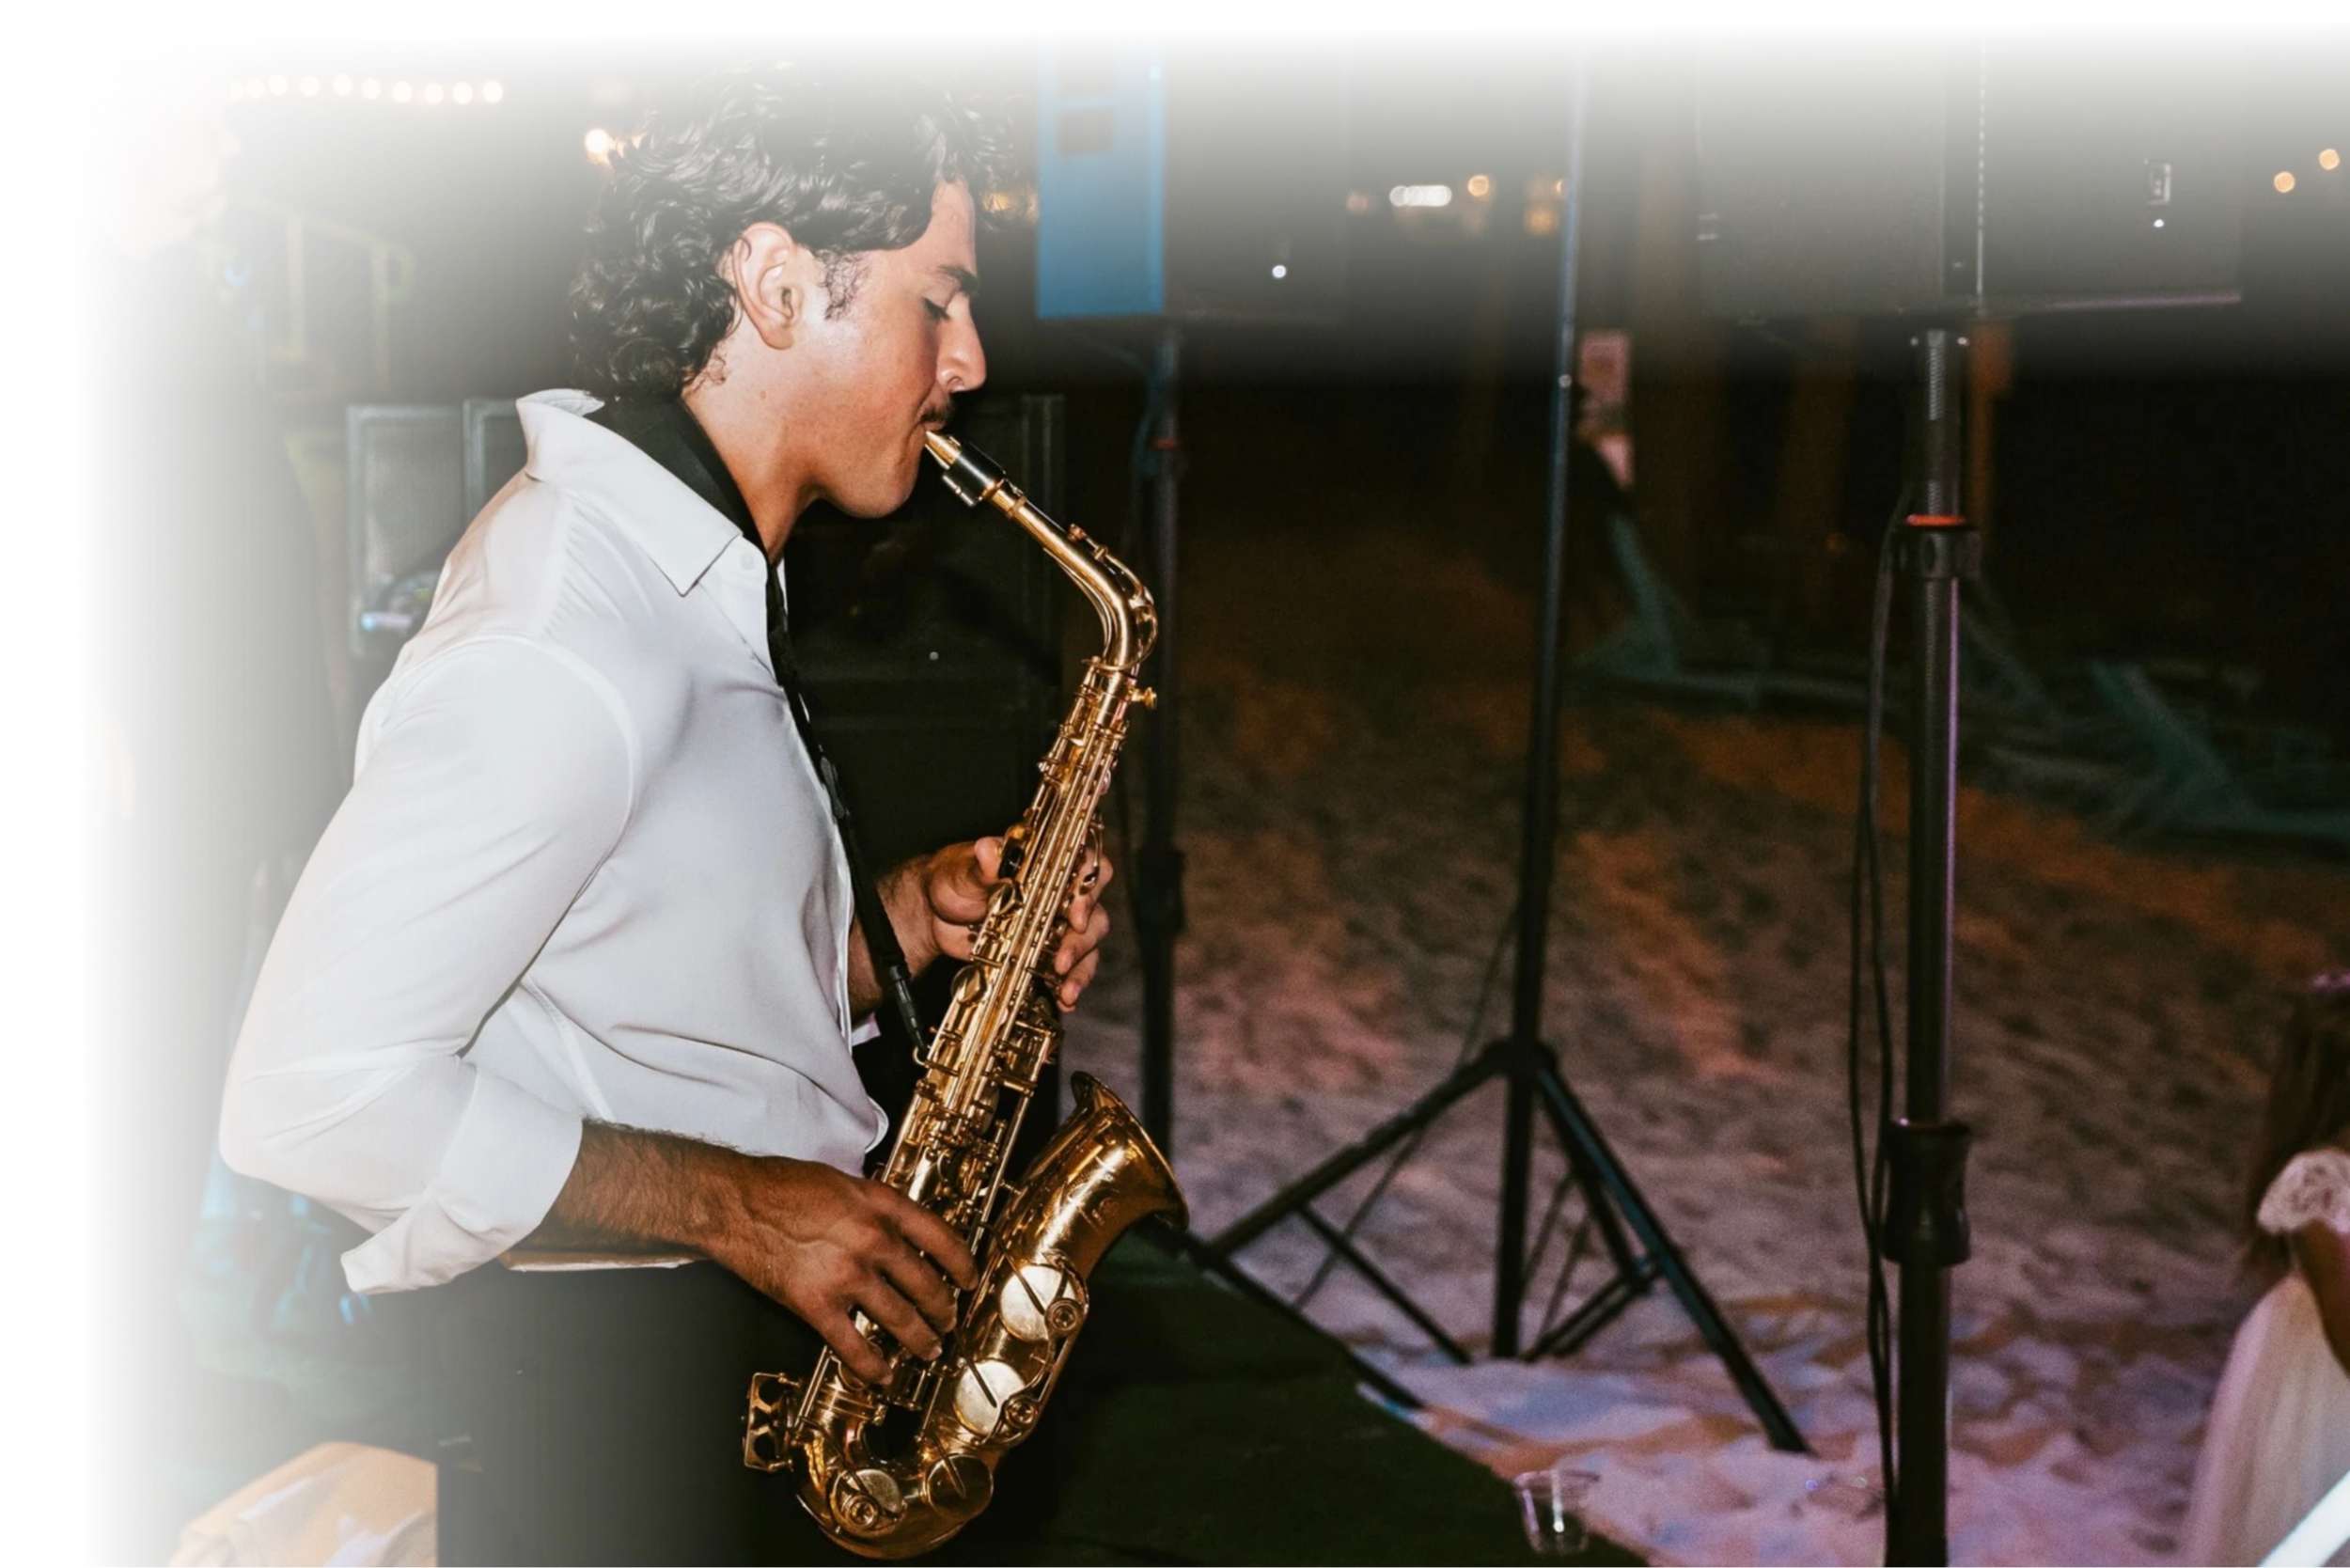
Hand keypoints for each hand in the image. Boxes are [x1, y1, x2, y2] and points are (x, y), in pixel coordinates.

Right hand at [81, 676, 138, 826]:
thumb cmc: (83, 703)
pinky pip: (82, 763)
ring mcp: (91, 736)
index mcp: (117, 735)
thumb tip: (96, 782)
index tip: (126, 814)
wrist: (76, 684)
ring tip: (86, 815)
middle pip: (113, 777)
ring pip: (97, 774)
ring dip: (89, 797)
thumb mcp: (97, 725)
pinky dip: (83, 783)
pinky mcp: (81, 734)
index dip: (128, 794)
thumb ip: (98, 752)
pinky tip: (81, 796)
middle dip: (108, 803)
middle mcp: (108, 737)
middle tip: (99, 823)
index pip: (128, 771)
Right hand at [706, 1154, 978, 1386]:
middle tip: (949, 1322)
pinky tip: (882, 1374)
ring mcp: (847, 1275)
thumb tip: (894, 1230)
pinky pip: (853, 1344)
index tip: (969, 1280)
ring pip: (899, 1318)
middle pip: (925, 1284)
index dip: (962, 1264)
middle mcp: (872, 1240)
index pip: (940, 1237)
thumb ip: (873, 1207)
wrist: (734, 1203)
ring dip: (919, 1339)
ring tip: (928, 1350)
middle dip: (943, 1309)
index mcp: (881, 1205)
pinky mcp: (816, 1304)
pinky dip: (872, 1365)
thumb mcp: (842, 1182)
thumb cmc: (780, 1186)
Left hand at [883, 836, 1114, 1010]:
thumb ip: (980, 866)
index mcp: (1044, 863)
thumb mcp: (962, 872)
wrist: (933, 918)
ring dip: (1081, 966)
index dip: (1089, 888)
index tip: (1075, 914)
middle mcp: (1058, 891)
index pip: (1085, 865)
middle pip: (1093, 909)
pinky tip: (1064, 1000)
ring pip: (1088, 942)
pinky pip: (1071, 968)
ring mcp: (1054, 923)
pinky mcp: (1046, 952)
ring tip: (1065, 988)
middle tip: (1062, 959)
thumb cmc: (952, 881)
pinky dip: (1071, 985)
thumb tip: (988, 850)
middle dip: (1083, 938)